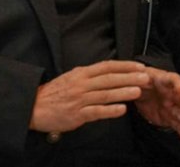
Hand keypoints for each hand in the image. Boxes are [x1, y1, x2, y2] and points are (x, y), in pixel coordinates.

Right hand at [29, 60, 150, 133]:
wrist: (34, 107)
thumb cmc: (54, 94)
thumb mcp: (71, 78)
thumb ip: (89, 76)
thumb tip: (109, 74)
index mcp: (81, 73)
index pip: (106, 66)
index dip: (124, 66)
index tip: (139, 66)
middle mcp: (81, 84)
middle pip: (109, 79)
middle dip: (129, 77)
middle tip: (145, 77)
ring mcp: (79, 99)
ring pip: (105, 94)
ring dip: (123, 92)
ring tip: (138, 91)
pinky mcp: (77, 114)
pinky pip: (96, 111)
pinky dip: (110, 110)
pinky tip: (121, 110)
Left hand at [134, 67, 179, 140]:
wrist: (138, 93)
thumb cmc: (142, 81)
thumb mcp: (138, 76)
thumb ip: (138, 78)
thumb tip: (138, 78)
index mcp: (164, 80)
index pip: (173, 79)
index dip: (178, 84)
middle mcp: (172, 93)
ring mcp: (172, 106)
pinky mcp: (169, 118)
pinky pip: (177, 125)